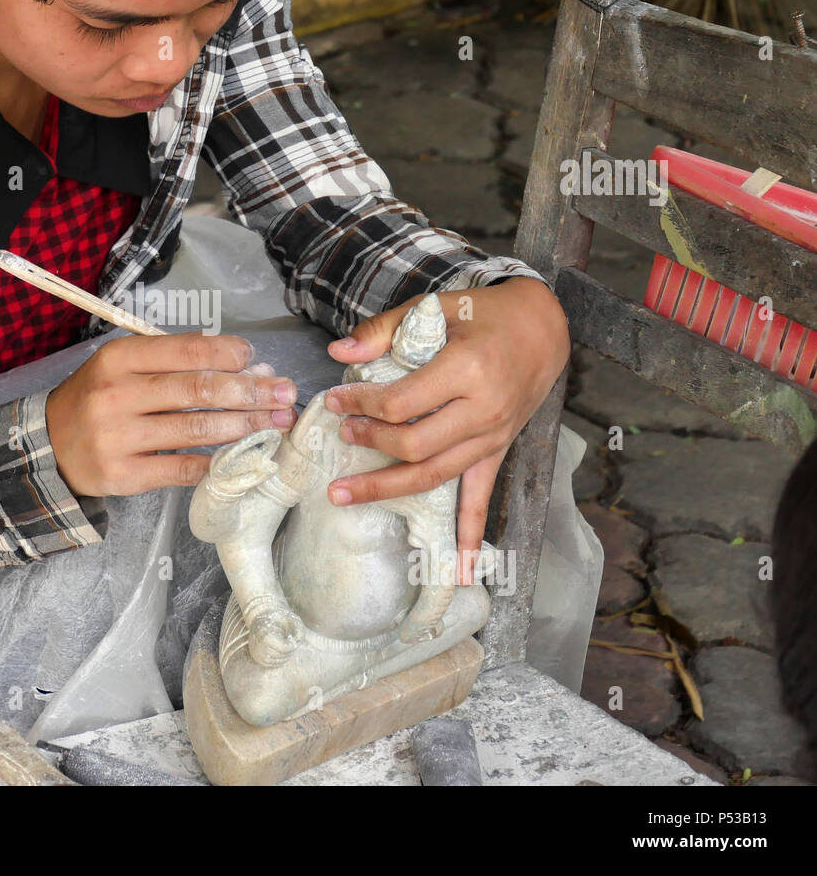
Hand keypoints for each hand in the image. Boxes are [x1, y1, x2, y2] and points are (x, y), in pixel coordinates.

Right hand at [46, 333, 298, 496]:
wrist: (50, 447)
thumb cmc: (98, 399)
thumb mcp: (121, 366)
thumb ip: (171, 361)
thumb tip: (240, 363)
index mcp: (118, 359)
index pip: (186, 350)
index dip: (229, 354)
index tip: (257, 361)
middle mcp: (117, 395)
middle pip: (197, 390)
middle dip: (249, 391)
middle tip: (285, 394)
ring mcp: (119, 438)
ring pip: (195, 429)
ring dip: (244, 426)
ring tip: (275, 424)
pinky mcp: (125, 475)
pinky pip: (182, 468)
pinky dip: (217, 462)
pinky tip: (245, 456)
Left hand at [322, 278, 568, 583]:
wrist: (543, 327)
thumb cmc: (483, 315)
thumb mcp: (433, 308)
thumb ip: (383, 330)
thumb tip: (337, 353)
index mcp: (466, 371)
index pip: (400, 403)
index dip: (361, 405)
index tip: (335, 400)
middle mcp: (482, 410)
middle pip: (414, 445)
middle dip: (370, 444)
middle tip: (342, 435)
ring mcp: (493, 436)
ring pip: (435, 475)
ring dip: (387, 489)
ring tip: (343, 494)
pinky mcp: (498, 451)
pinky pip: (482, 498)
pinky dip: (471, 536)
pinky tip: (462, 571)